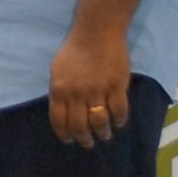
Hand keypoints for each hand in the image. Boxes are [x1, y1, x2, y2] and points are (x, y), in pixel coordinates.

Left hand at [49, 25, 129, 147]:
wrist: (96, 33)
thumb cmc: (74, 50)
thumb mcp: (57, 71)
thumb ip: (60, 91)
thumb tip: (63, 110)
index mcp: (59, 90)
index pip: (59, 121)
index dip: (64, 134)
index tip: (69, 140)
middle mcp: (76, 94)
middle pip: (80, 126)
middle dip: (84, 139)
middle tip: (88, 143)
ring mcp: (97, 91)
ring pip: (100, 122)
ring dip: (103, 133)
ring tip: (105, 135)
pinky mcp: (117, 86)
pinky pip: (119, 111)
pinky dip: (119, 120)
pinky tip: (118, 123)